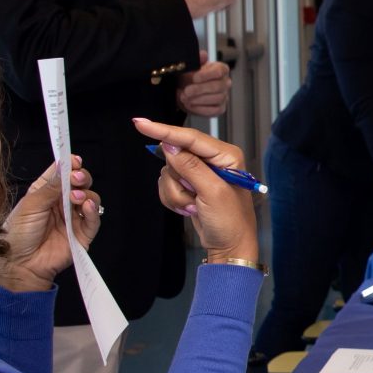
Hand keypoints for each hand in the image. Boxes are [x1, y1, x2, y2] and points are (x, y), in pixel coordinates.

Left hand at [0, 159, 100, 290]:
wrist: (20, 265)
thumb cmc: (17, 236)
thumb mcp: (30, 205)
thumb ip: (50, 186)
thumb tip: (63, 165)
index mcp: (46, 192)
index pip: (62, 173)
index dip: (70, 165)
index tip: (74, 161)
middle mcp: (61, 203)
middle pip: (80, 183)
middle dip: (81, 178)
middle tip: (76, 179)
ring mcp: (73, 218)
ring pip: (90, 199)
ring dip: (86, 194)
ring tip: (75, 198)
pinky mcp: (82, 234)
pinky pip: (94, 220)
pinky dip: (93, 211)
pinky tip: (87, 207)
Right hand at [133, 117, 258, 262]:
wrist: (230, 247)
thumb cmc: (231, 222)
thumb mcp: (212, 192)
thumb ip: (190, 166)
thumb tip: (170, 145)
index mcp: (226, 155)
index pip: (190, 137)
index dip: (164, 130)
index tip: (141, 124)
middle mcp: (213, 160)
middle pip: (175, 155)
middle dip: (179, 179)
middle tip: (194, 195)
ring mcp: (200, 173)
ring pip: (169, 172)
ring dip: (177, 193)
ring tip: (195, 206)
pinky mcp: (190, 185)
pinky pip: (167, 184)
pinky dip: (174, 199)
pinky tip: (190, 208)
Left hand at [176, 52, 230, 117]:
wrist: (184, 90)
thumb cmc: (189, 77)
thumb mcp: (191, 66)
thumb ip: (197, 59)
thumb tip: (203, 55)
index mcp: (221, 69)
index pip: (219, 72)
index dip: (206, 76)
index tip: (194, 78)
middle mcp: (226, 82)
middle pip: (218, 86)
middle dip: (200, 89)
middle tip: (186, 91)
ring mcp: (224, 96)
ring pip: (216, 99)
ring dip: (198, 99)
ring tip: (185, 98)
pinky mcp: (220, 108)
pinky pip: (213, 110)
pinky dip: (199, 108)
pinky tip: (189, 104)